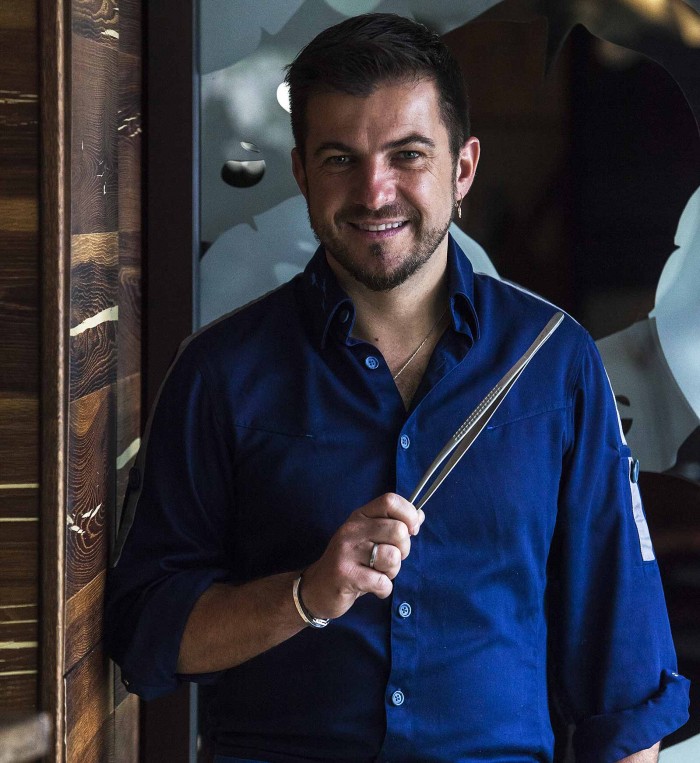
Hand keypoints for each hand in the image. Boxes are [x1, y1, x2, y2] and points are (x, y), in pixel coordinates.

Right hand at [300, 493, 424, 620]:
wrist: (317, 588)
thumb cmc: (351, 562)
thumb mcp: (369, 537)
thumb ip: (393, 525)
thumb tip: (419, 515)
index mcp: (360, 516)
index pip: (390, 501)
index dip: (409, 515)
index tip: (411, 531)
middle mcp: (352, 529)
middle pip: (398, 530)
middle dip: (404, 550)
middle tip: (390, 559)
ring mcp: (346, 551)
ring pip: (393, 557)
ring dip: (392, 571)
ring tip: (378, 574)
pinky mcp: (345, 575)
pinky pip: (383, 581)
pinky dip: (384, 589)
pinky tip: (373, 588)